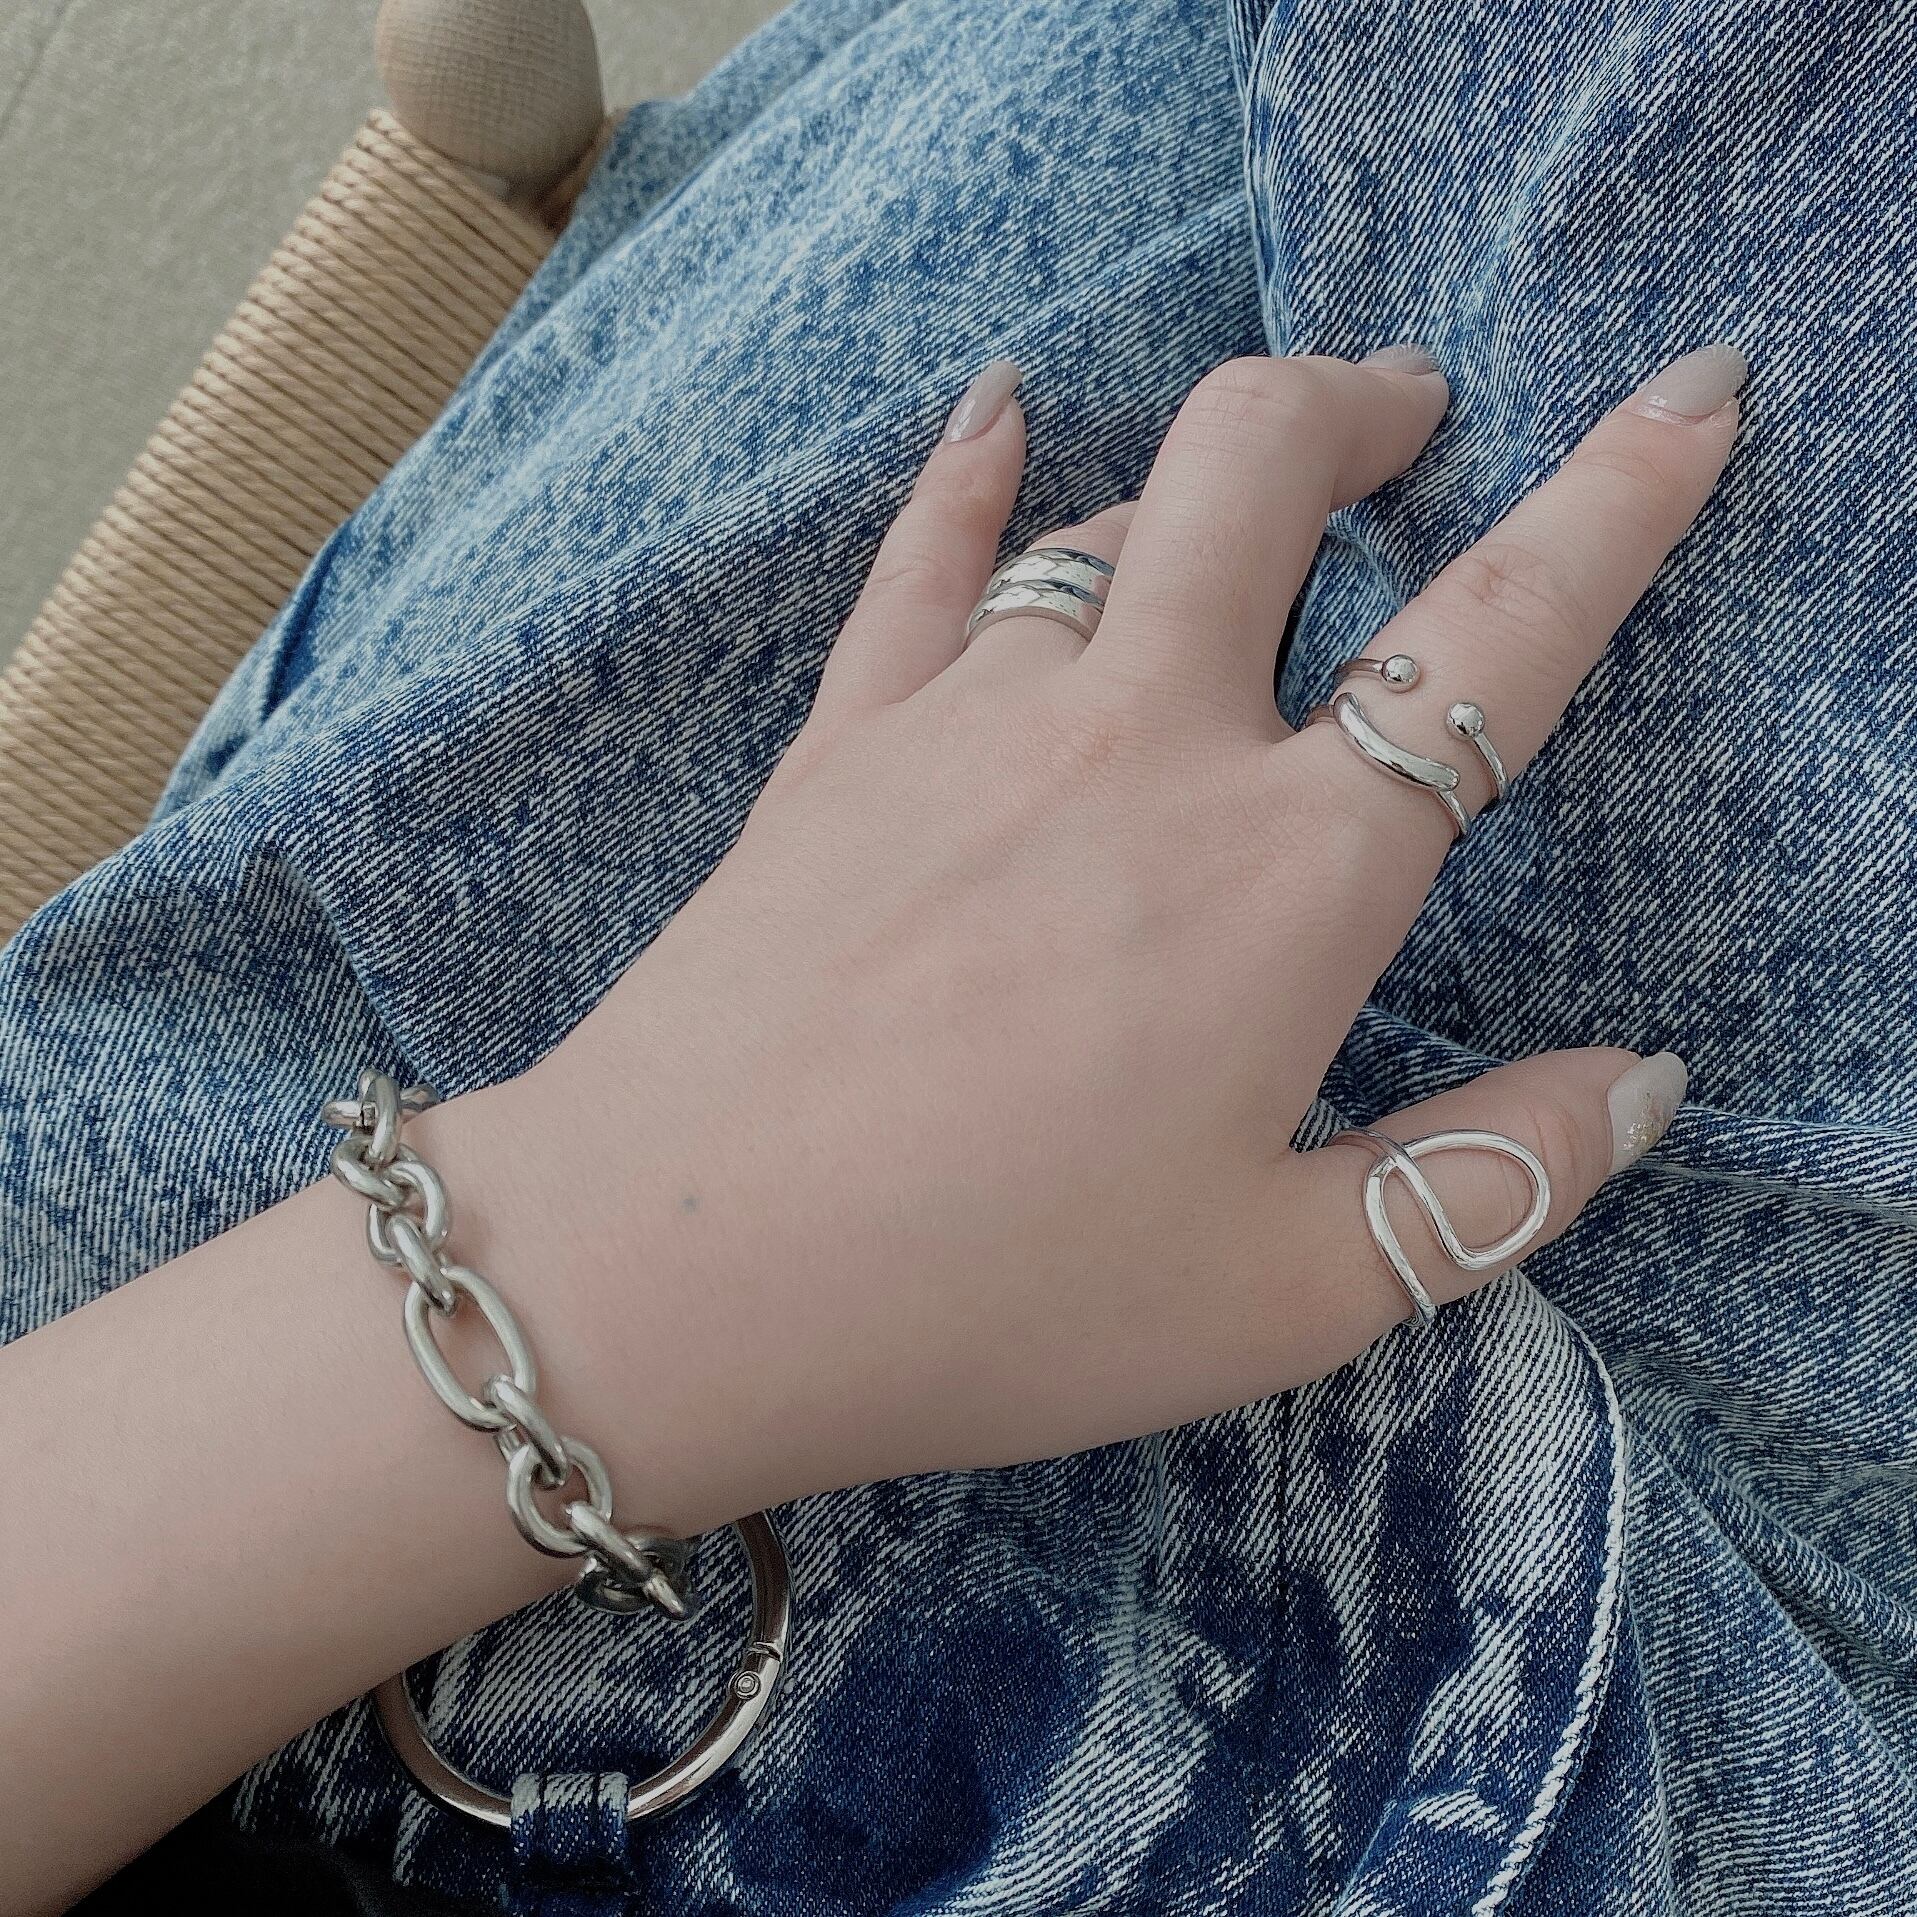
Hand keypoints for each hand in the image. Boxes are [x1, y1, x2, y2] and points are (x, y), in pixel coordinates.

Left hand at [550, 343, 1741, 1533]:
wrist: (679, 1268)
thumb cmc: (991, 1296)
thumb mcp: (1284, 1294)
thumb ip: (1490, 1180)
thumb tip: (1642, 1085)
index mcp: (1285, 876)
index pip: (1495, 641)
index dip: (1618, 502)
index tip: (1685, 403)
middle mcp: (1140, 744)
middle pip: (1268, 470)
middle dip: (1363, 407)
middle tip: (1411, 415)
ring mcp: (973, 719)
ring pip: (1115, 515)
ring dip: (1207, 475)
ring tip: (1252, 501)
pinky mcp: (842, 739)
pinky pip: (923, 562)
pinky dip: (974, 475)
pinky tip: (999, 414)